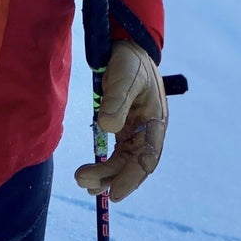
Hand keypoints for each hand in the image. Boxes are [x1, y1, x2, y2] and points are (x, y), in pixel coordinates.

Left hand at [75, 41, 167, 202]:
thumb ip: (117, 102)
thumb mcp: (124, 77)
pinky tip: (92, 175)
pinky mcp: (126, 127)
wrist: (128, 46)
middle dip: (112, 178)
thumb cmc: (129, 61)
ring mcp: (137, 130)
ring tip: (84, 183)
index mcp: (155, 121)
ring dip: (106, 175)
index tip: (114, 194)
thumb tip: (107, 128)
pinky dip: (106, 166)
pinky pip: (118, 154)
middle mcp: (149, 130)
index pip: (146, 158)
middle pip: (133, 164)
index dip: (131, 178)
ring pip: (124, 162)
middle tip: (85, 185)